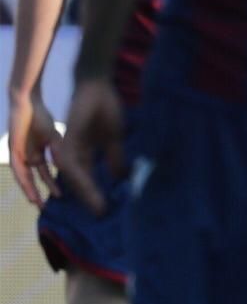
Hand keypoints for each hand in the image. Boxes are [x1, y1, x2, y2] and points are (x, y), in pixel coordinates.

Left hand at [8, 91, 62, 207]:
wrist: (28, 104)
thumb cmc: (41, 117)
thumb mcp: (55, 139)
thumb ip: (58, 153)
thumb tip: (64, 168)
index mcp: (37, 152)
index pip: (44, 172)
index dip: (50, 184)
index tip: (59, 196)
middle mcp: (27, 156)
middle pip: (32, 178)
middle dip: (37, 192)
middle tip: (44, 207)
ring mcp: (19, 153)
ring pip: (23, 176)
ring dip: (29, 190)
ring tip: (37, 203)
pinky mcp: (13, 150)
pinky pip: (17, 168)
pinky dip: (23, 180)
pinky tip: (28, 188)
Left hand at [56, 80, 123, 216]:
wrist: (97, 87)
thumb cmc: (105, 108)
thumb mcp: (113, 138)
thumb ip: (114, 157)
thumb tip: (119, 177)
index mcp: (85, 152)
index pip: (89, 177)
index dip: (97, 193)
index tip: (107, 209)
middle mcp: (75, 153)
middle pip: (81, 182)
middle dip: (91, 199)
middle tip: (102, 216)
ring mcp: (70, 149)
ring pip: (77, 179)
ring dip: (88, 195)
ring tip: (99, 209)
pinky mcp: (69, 142)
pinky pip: (74, 167)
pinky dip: (83, 181)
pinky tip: (92, 192)